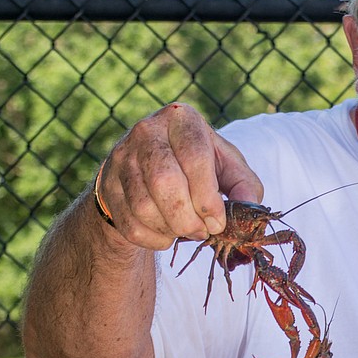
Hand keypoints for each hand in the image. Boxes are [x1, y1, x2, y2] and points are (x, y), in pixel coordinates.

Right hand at [96, 103, 262, 248]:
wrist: (151, 170)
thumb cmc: (199, 167)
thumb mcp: (227, 166)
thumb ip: (245, 186)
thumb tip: (251, 212)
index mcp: (182, 119)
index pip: (194, 158)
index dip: (208, 198)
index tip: (218, 223)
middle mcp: (146, 131)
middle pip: (164, 182)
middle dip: (188, 218)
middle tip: (203, 231)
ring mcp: (121, 157)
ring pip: (143, 206)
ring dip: (171, 229)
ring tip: (187, 231)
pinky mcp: (106, 185)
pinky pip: (129, 223)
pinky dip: (153, 239)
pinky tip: (167, 234)